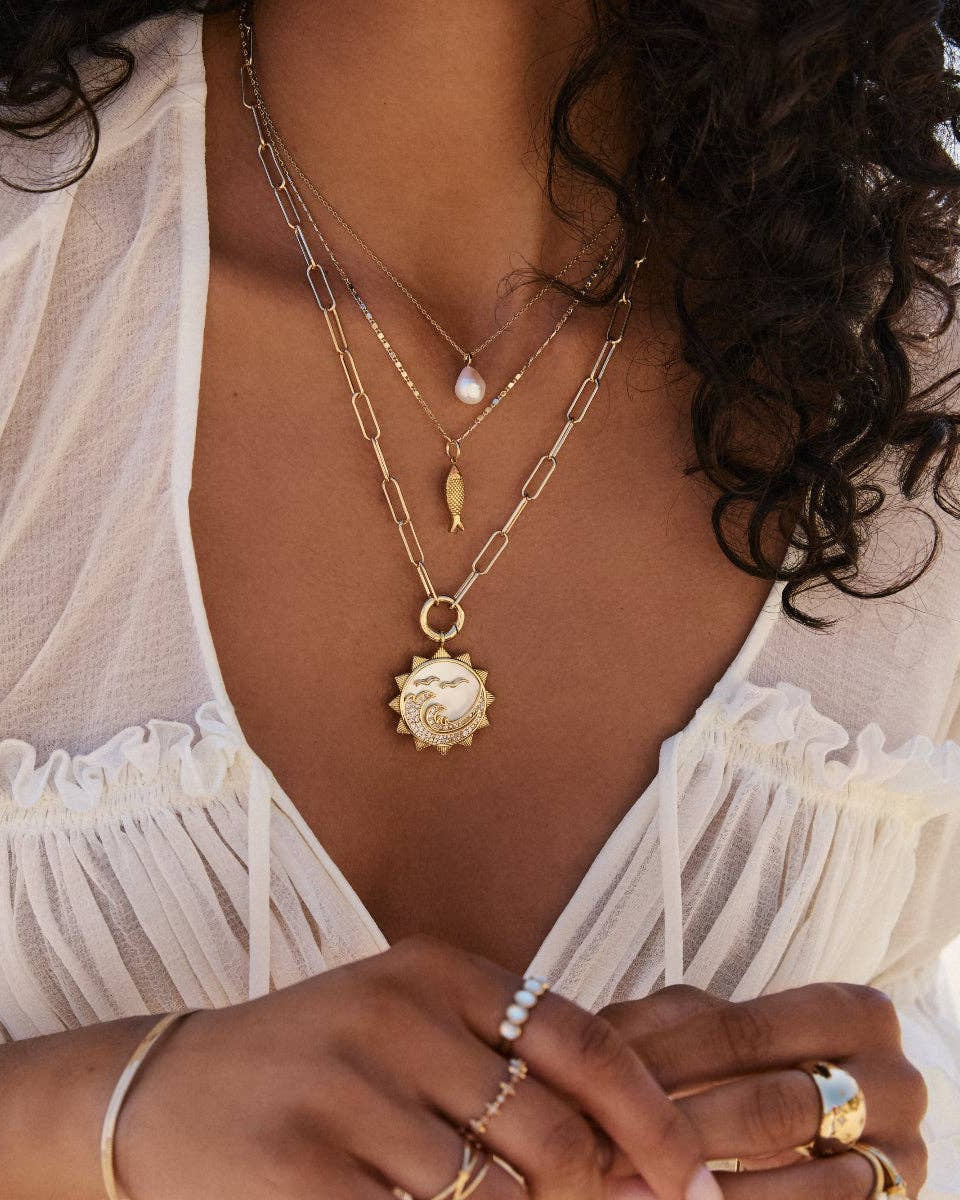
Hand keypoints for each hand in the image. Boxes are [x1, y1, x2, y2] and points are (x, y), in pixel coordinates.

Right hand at [113, 937, 722, 1199]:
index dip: (650, 1118)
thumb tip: (634, 1155)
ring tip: (458, 1192)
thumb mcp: (413, 1029)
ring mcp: (341, 1089)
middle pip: (548, 1133)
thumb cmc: (320, 1066)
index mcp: (436, 971)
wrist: (167, 1091)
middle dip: (586, 1196)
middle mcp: (395, 1015)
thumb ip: (509, 1068)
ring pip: (488, 1198)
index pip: (582, 1041)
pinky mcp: (295, 1167)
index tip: (693, 1181)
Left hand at [600, 983, 927, 1197]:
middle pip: (772, 1108)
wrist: (814, 1120)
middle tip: (600, 1151)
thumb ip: (652, 1029)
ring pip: (798, 1183)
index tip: (590, 1085)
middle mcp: (898, 1080)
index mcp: (855, 1011)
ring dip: (705, 1189)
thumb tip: (589, 1047)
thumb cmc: (741, 1065)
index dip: (660, 1062)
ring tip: (626, 1191)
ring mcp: (905, 1155)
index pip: (741, 1033)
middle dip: (678, 1133)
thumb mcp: (700, 1030)